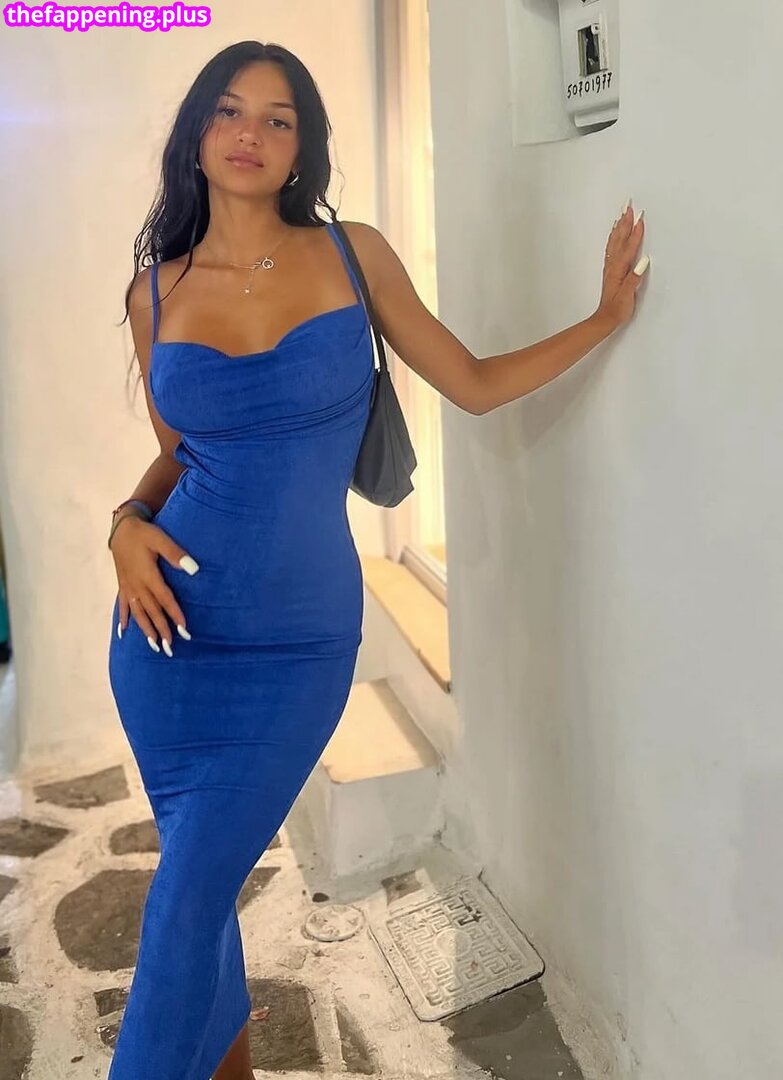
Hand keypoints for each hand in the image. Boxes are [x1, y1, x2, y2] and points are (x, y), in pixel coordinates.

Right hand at [110, 515, 198, 654]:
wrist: (121, 528)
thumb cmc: (143, 533)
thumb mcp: (160, 539)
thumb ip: (176, 554)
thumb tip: (194, 569)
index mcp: (148, 575)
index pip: (164, 599)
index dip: (174, 614)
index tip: (183, 629)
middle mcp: (136, 585)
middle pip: (151, 611)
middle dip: (161, 630)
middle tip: (170, 647)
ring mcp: (127, 587)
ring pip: (137, 613)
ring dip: (145, 630)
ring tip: (153, 645)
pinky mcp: (122, 585)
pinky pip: (122, 606)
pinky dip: (123, 619)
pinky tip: (123, 632)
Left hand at [596, 201, 648, 329]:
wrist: (605, 319)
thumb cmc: (618, 309)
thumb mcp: (629, 295)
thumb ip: (635, 278)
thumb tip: (644, 261)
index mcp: (620, 270)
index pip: (630, 247)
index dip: (636, 233)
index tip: (641, 218)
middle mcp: (614, 265)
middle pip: (620, 239)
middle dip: (625, 222)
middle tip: (629, 205)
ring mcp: (611, 267)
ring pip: (615, 242)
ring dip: (619, 227)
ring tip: (623, 214)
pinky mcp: (611, 271)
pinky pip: (612, 248)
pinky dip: (614, 238)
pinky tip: (615, 234)